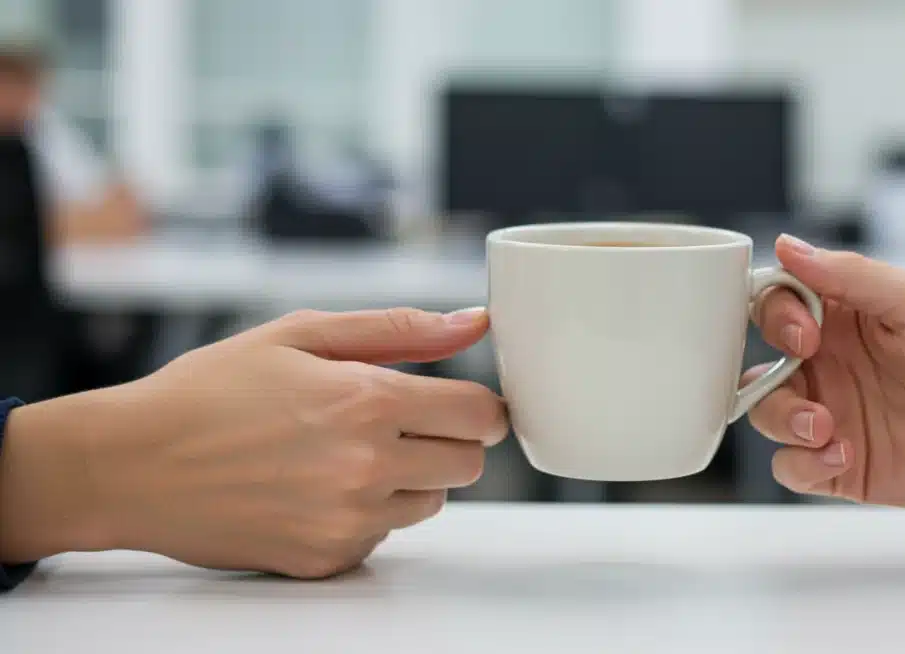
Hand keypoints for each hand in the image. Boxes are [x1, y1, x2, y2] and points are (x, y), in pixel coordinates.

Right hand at [0, 307, 506, 577]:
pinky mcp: (325, 559)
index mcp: (365, 402)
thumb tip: (473, 322)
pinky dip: (367, 513)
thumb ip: (399, 329)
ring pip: (431, 501)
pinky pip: (383, 535)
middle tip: (401, 421)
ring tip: (347, 452)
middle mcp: (365, 468)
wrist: (130, 466)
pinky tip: (317, 488)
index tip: (467, 402)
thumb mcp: (300, 335)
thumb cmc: (207, 392)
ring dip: (410, 477)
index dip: (481, 405)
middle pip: (468, 462)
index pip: (479, 414)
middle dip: (449, 438)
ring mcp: (346, 521)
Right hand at [746, 236, 904, 512]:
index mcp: (842, 317)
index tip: (805, 331)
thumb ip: (851, 275)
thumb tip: (787, 246)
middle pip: (755, 359)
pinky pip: (789, 467)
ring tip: (825, 426)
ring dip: (782, 418)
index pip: (774, 302)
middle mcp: (829, 365)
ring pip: (763, 414)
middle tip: (807, 368)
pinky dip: (802, 462)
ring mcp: (832, 415)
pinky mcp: (839, 466)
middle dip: (766, 368)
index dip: (774, 313)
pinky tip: (842, 455)